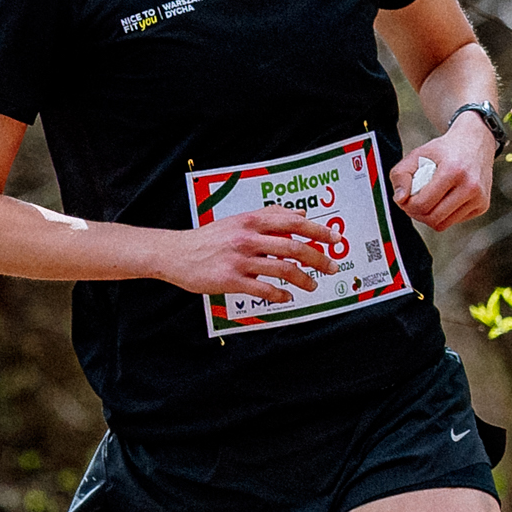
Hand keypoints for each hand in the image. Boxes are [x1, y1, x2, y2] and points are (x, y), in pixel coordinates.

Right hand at [160, 207, 333, 302]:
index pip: (293, 223)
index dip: (318, 231)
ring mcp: (240, 260)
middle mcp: (248, 238)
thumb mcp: (238, 220)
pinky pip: (264, 290)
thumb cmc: (209, 238)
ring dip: (303, 279)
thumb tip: (300, 214)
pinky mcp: (232, 280)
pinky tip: (286, 297)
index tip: (334, 239)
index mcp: (251, 220)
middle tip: (331, 267)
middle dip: (318, 259)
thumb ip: (269, 215)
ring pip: (283, 269)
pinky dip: (280, 295)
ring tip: (312, 285)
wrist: (177, 253)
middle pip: (293, 247)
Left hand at [391, 116, 493, 230]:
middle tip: (411, 204)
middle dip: (417, 214)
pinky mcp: (483, 205)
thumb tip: (400, 199)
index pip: (423, 204)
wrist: (475, 141)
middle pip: (434, 219)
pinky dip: (444, 215)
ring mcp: (479, 197)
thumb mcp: (418, 154)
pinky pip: (455, 221)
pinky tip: (442, 201)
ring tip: (424, 203)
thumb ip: (400, 174)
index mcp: (453, 170)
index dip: (408, 206)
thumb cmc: (445, 149)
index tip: (405, 199)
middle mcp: (470, 185)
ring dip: (429, 217)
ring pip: (444, 224)